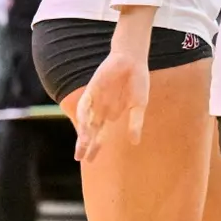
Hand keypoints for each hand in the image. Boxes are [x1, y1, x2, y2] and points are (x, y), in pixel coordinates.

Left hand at [73, 46, 148, 161]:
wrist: (132, 60)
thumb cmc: (138, 82)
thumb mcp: (139, 105)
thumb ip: (135, 123)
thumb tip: (135, 142)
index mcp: (111, 115)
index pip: (100, 135)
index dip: (95, 147)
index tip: (90, 160)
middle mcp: (100, 110)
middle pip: (90, 131)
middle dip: (86, 144)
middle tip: (81, 158)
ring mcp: (95, 101)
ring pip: (87, 120)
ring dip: (84, 132)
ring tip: (82, 145)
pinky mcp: (92, 90)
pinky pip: (86, 104)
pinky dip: (85, 113)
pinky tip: (84, 123)